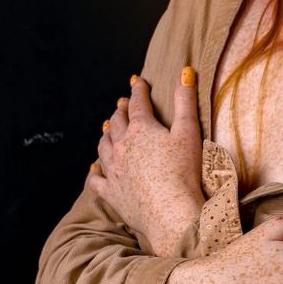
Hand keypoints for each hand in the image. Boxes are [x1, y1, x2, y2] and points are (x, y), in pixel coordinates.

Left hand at [88, 69, 204, 254]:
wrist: (170, 211)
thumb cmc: (184, 170)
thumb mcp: (188, 131)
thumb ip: (185, 101)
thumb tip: (185, 72)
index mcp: (141, 130)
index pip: (137, 103)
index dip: (138, 90)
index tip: (137, 82)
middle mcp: (122, 146)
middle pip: (116, 123)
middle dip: (120, 111)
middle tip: (122, 104)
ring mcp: (114, 170)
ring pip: (103, 146)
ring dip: (106, 134)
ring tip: (107, 127)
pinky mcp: (111, 192)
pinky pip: (96, 179)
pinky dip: (94, 171)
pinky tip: (93, 168)